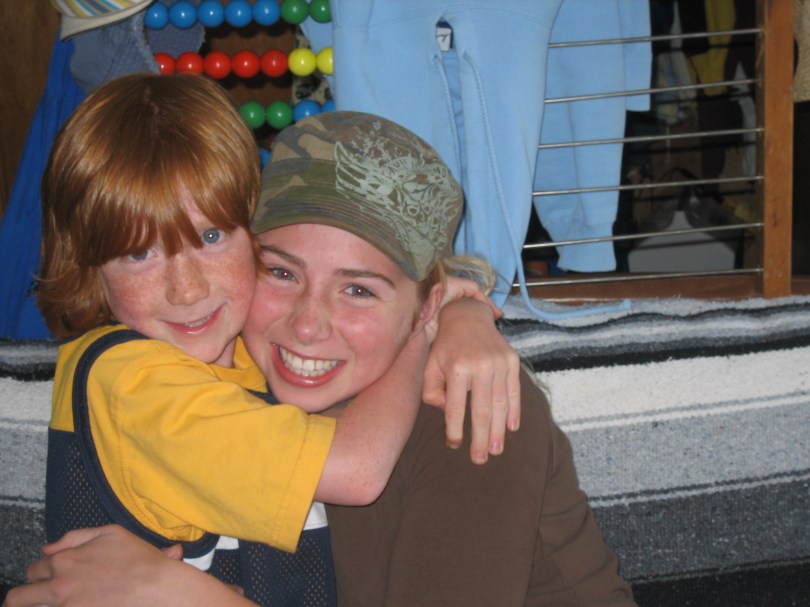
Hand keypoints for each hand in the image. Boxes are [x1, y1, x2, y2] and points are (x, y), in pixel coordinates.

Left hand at [3, 526, 180, 606]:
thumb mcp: (111, 533)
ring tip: (49, 603)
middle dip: (25, 596)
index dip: (43, 571)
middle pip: (20, 597)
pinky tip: (77, 604)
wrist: (159, 588)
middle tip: (34, 597)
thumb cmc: (140, 561)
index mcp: (66, 560)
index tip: (51, 576)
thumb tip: (49, 547)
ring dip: (41, 604)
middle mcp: (60, 586)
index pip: (35, 568)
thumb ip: (75, 537)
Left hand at [423, 298, 520, 463]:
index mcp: (456, 368)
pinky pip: (515, 391)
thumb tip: (446, 413)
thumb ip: (432, 392)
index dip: (455, 429)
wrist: (467, 316)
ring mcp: (499, 363)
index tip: (453, 445)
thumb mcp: (430, 365)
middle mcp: (480, 365)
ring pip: (500, 404)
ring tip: (495, 451)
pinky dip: (514, 411)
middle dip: (480, 438)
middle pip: (481, 411)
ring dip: (498, 431)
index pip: (455, 407)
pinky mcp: (512, 361)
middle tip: (478, 460)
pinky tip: (511, 429)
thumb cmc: (444, 346)